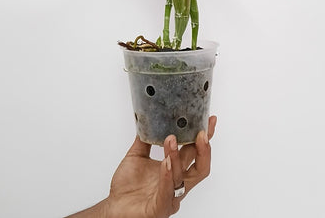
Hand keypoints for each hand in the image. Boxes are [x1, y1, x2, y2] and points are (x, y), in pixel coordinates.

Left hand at [67, 115, 216, 217]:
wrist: (114, 208)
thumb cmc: (127, 187)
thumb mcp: (136, 155)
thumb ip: (144, 138)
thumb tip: (147, 117)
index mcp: (175, 169)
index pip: (194, 151)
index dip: (204, 137)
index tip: (209, 120)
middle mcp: (177, 183)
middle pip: (200, 167)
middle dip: (204, 149)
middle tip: (202, 132)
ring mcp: (170, 196)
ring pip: (183, 177)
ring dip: (177, 156)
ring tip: (170, 139)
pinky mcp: (159, 208)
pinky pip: (167, 192)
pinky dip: (167, 176)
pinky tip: (166, 163)